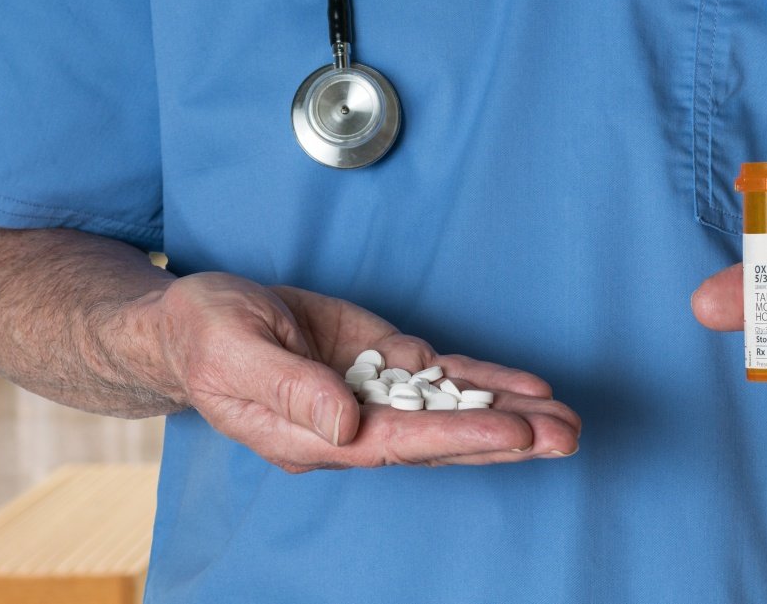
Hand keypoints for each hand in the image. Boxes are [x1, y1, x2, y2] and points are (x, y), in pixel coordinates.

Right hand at [146, 272, 580, 471]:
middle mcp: (353, 425)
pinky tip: (526, 389)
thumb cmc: (205, 339)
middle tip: (568, 437)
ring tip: (568, 421)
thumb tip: (345, 425)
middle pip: (442, 439)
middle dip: (507, 439)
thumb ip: (290, 390)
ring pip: (452, 410)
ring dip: (510, 415)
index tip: (518, 433)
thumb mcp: (235, 352)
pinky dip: (485, 382)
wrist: (197, 322)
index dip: (462, 438)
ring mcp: (373, 394)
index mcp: (315, 435)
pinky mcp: (382, 362)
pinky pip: (442, 377)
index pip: (401, 443)